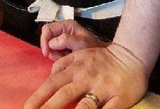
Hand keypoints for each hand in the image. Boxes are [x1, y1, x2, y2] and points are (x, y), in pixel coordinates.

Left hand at [24, 43, 147, 108]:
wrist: (132, 56)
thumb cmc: (103, 59)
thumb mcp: (80, 54)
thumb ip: (63, 65)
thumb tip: (49, 76)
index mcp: (76, 69)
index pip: (52, 84)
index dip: (38, 97)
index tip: (27, 108)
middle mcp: (87, 78)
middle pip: (64, 95)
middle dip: (48, 108)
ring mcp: (103, 89)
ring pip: (85, 106)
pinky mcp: (119, 99)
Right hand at [40, 20, 106, 60]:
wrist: (100, 59)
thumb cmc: (92, 48)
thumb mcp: (81, 43)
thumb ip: (66, 40)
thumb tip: (51, 43)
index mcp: (67, 25)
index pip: (47, 29)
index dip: (44, 40)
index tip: (47, 53)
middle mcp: (63, 30)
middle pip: (47, 38)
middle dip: (50, 49)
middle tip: (59, 57)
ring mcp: (62, 39)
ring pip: (49, 46)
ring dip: (55, 54)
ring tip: (65, 57)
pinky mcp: (62, 47)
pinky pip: (54, 52)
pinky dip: (58, 57)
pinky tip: (66, 58)